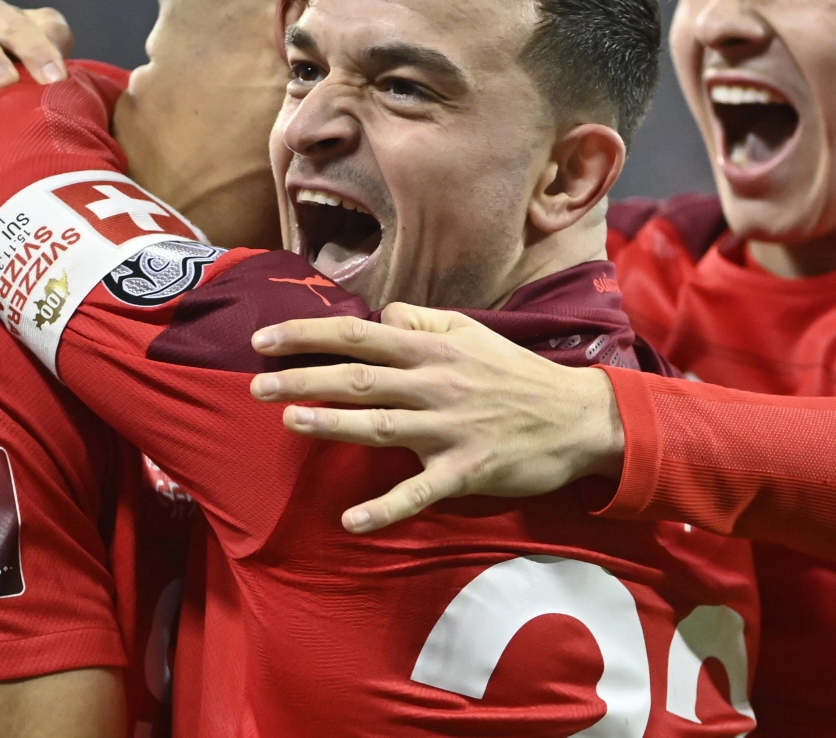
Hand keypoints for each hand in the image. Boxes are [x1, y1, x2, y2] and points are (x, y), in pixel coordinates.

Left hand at [249, 303, 624, 533]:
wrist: (579, 418)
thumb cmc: (518, 375)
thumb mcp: (474, 334)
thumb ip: (424, 321)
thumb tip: (381, 313)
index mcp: (434, 349)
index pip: (359, 334)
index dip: (308, 336)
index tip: (265, 341)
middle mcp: (436, 384)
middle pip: (359, 378)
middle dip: (305, 380)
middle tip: (256, 386)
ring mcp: (449, 429)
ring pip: (380, 426)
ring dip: (332, 424)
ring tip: (290, 423)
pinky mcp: (465, 471)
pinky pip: (418, 492)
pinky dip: (385, 509)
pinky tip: (351, 522)